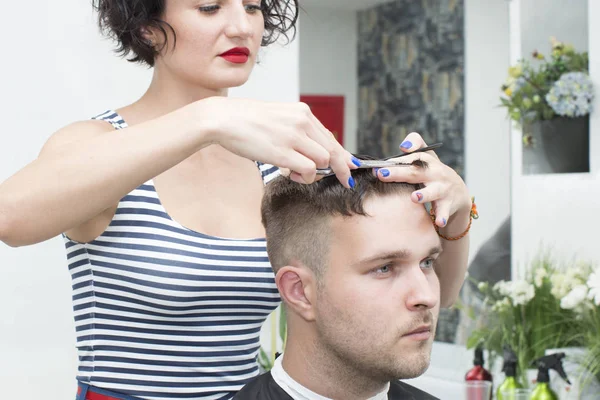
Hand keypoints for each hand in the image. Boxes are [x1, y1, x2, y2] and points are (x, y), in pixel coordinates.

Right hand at [199, 97, 357, 187]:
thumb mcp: (278, 117)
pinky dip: (304, 177)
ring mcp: (293, 136)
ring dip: (315, 173)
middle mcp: (302, 122)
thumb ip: (296, 130)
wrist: (223, 119)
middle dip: (341, 168)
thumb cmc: (246, 121)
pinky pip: (308, 169)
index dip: (343, 154)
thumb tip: (312, 149)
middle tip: (345, 180)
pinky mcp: (283, 152)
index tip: (351, 165)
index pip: (330, 137)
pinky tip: (290, 174)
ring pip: (323, 160)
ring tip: (295, 173)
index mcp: (302, 112)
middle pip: (333, 150)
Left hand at [373, 132, 470, 227]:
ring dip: (424, 194)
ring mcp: (443, 189)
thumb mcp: (427, 157)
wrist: (459, 191)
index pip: (412, 157)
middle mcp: (435, 173)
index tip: (380, 165)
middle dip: (399, 173)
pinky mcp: (448, 204)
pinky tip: (438, 222)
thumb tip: (404, 145)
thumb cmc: (433, 173)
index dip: (397, 160)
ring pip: (433, 192)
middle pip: (416, 172)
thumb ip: (415, 146)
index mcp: (427, 161)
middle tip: (382, 174)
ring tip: (414, 197)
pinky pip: (445, 211)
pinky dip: (442, 217)